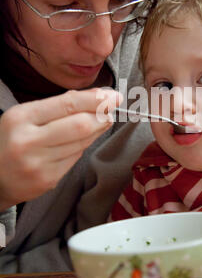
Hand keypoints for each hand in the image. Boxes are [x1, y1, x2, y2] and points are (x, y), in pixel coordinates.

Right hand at [0, 88, 121, 210]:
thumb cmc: (11, 140)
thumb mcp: (25, 115)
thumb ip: (59, 105)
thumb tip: (97, 96)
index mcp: (21, 118)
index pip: (67, 105)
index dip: (95, 100)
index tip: (113, 96)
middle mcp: (28, 142)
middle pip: (80, 126)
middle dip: (102, 116)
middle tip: (112, 111)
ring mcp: (38, 164)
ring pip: (82, 143)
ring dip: (96, 131)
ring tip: (99, 123)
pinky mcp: (47, 180)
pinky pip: (75, 158)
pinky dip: (82, 147)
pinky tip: (79, 141)